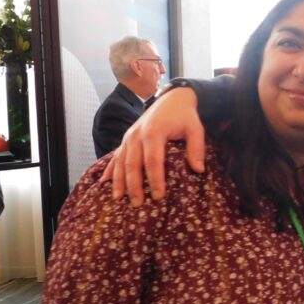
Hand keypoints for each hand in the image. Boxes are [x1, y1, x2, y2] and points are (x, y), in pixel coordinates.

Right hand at [100, 87, 204, 204]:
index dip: (155, 179)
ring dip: (119, 181)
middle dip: (134, 186)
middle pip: (133, 164)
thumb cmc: (185, 116)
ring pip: (120, 161)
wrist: (172, 98)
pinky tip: (105, 183)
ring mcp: (129, 136)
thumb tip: (198, 170)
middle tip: (138, 204)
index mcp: (154, 132)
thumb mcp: (196, 128)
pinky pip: (115, 156)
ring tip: (119, 199)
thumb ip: (196, 148)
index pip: (153, 161)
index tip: (158, 196)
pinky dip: (109, 169)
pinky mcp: (126, 138)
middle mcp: (137, 134)